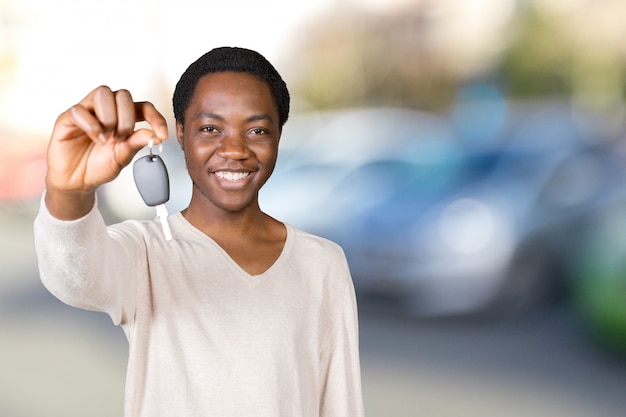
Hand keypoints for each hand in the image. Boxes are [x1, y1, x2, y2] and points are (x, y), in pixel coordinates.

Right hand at [45, 86, 168, 218]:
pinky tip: (96, 139)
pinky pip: (80, 109)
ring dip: (109, 117)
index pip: (143, 107)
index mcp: (123, 118)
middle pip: (123, 94)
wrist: (76, 182)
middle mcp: (106, 111)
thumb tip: (154, 134)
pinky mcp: (68, 118)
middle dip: (127, 118)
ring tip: (106, 138)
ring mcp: (87, 112)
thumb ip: (136, 143)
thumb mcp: (122, 157)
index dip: (155, 117)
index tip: (162, 134)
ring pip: (103, 93)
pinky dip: (92, 125)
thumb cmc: (98, 166)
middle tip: (121, 138)